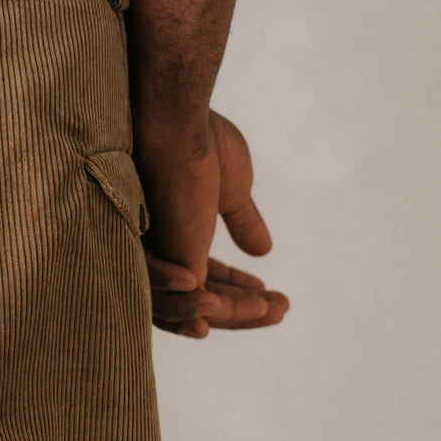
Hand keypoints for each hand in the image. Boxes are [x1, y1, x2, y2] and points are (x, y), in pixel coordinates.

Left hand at [133, 109, 287, 337]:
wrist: (181, 125)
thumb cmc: (199, 143)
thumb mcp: (232, 188)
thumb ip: (242, 220)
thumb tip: (263, 250)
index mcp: (172, 236)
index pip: (204, 277)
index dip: (238, 290)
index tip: (271, 293)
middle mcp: (159, 253)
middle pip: (199, 300)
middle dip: (245, 310)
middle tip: (282, 309)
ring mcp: (160, 260)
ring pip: (194, 309)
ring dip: (238, 314)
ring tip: (274, 308)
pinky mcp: (165, 263)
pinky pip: (191, 303)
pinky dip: (224, 308)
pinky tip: (254, 304)